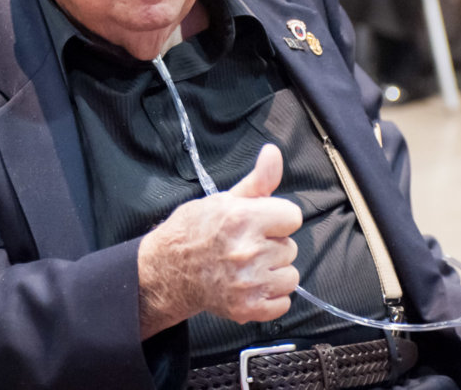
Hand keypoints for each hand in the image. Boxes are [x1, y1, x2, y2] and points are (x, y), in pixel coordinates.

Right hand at [137, 145, 301, 336]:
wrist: (168, 270)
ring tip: (250, 266)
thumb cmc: (195, 230)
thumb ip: (258, 180)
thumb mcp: (225, 199)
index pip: (293, 217)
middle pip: (291, 247)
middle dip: (273, 245)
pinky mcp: (248, 309)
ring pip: (291, 276)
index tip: (261, 222)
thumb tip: (274, 152)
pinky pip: (283, 303)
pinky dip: (271, 298)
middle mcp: (248, 251)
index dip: (277, 218)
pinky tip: (251, 285)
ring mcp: (249, 283)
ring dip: (274, 272)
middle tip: (246, 245)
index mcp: (243, 219)